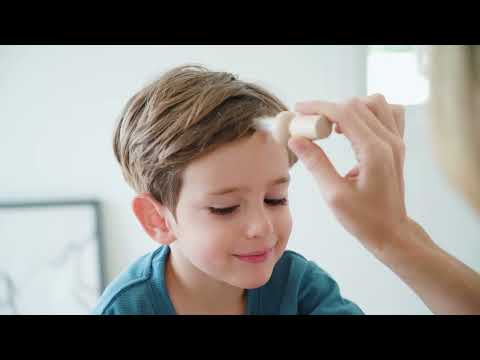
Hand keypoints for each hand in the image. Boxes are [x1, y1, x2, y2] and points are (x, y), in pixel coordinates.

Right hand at [287, 94, 407, 256]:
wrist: (391, 231)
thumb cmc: (364, 219)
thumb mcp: (334, 195)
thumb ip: (315, 163)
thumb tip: (295, 139)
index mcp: (374, 152)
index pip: (345, 113)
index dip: (318, 107)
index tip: (298, 110)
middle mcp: (389, 141)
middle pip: (357, 105)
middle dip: (328, 108)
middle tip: (309, 123)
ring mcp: (397, 141)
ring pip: (376, 103)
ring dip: (350, 107)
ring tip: (332, 126)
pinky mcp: (397, 144)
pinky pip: (388, 113)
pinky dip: (368, 112)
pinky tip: (353, 127)